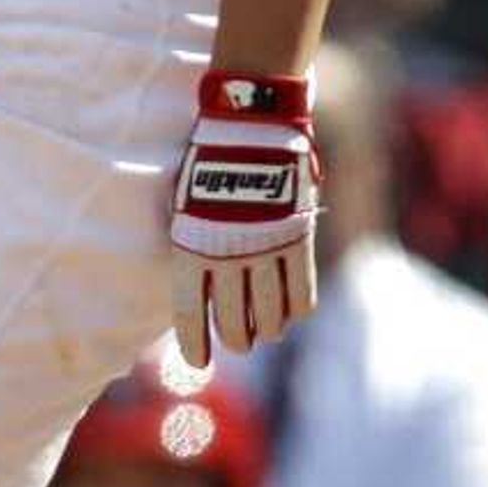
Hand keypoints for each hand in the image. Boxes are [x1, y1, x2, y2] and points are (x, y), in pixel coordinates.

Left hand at [170, 72, 318, 366]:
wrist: (250, 123)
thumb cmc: (208, 162)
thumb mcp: (185, 205)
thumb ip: (192, 248)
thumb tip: (199, 291)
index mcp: (190, 246)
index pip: (190, 313)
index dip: (195, 344)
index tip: (198, 363)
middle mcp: (228, 254)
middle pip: (233, 323)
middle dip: (233, 339)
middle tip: (236, 341)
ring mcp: (266, 249)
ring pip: (269, 316)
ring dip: (265, 330)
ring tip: (262, 332)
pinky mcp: (297, 240)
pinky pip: (302, 295)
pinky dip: (295, 311)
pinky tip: (289, 314)